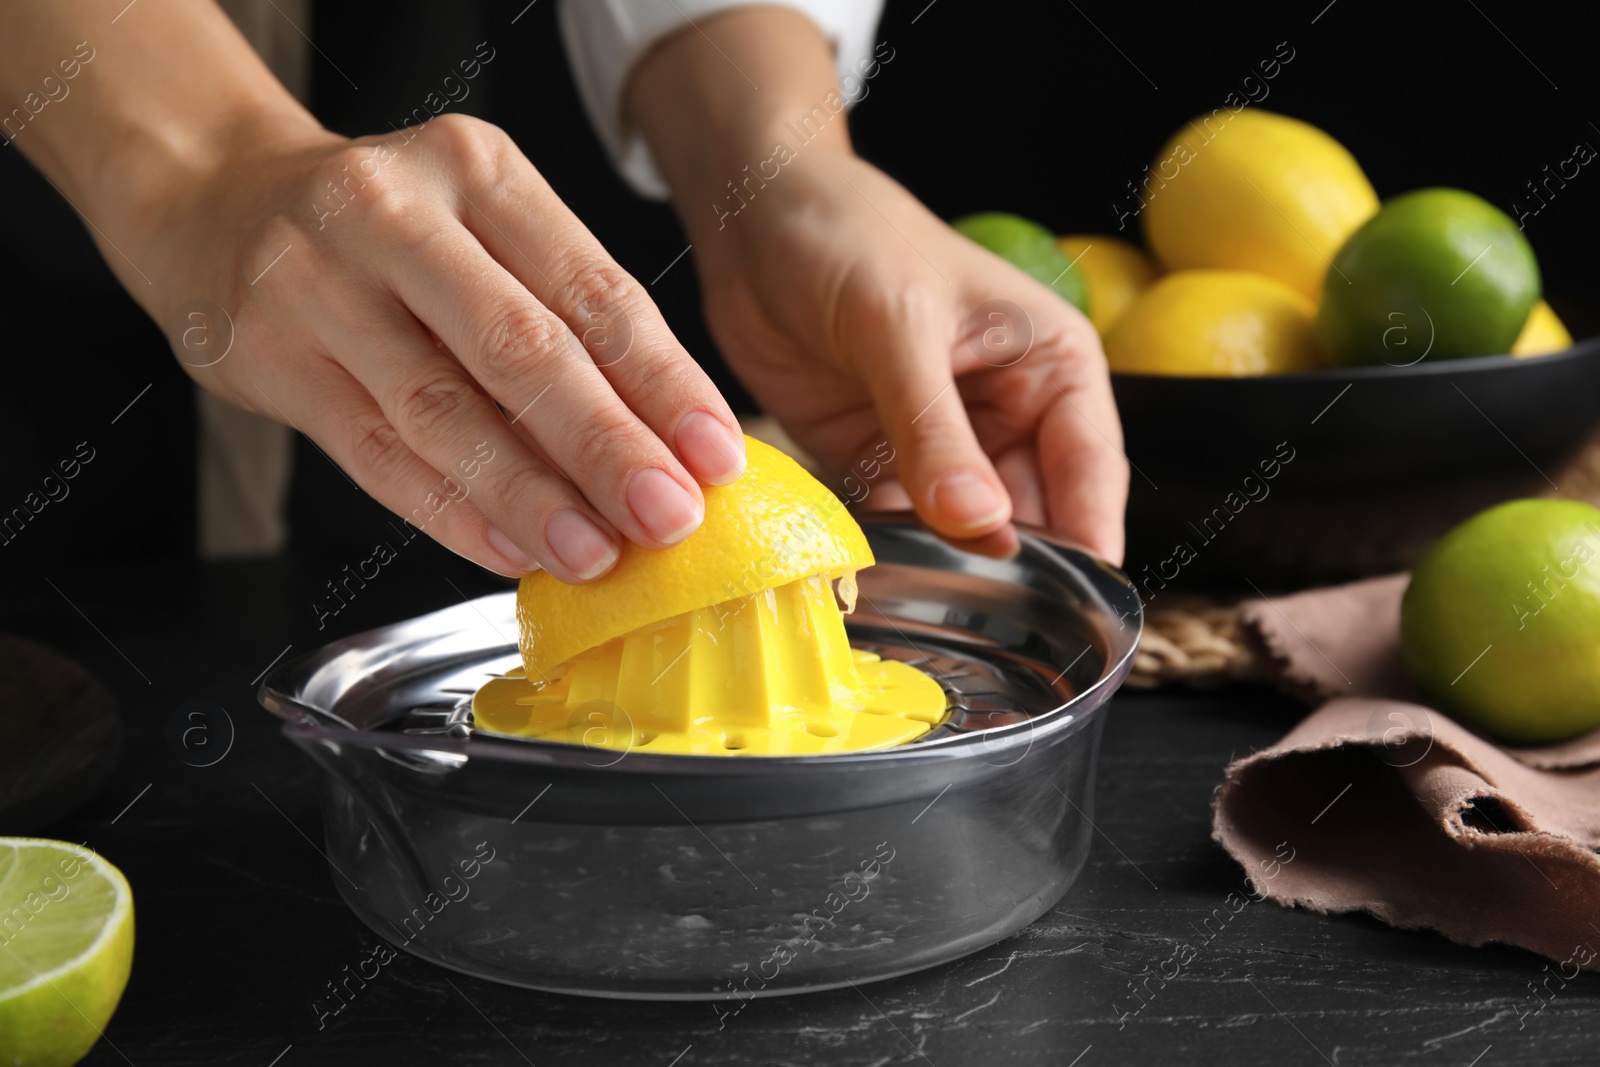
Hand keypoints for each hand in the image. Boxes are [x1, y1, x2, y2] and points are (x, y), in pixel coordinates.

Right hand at [135, 114, 746, 579]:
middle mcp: (394, 215)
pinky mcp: (269, 358)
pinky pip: (373, 454)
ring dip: (528, 495)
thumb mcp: (481, 224)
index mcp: (476, 171)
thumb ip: (561, 314)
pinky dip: (448, 510)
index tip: (715, 455)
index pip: (591, 289)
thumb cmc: (384, 229)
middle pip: (520, 347)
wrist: (213, 200)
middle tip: (668, 515)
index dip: (663, 381)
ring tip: (594, 552)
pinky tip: (510, 550)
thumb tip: (665, 440)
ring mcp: (318, 285)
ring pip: (441, 411)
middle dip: (606, 444)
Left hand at [630, 9, 1126, 562]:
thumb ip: (937, 431)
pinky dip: (888, 555)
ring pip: (964, 534)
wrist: (754, 221)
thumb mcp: (899, 330)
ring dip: (945, 569)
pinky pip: (898, 528)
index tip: (1080, 615)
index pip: (1091, 471)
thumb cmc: (850, 237)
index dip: (1089, 542)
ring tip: (924, 608)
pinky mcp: (880, 465)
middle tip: (986, 625)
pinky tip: (872, 581)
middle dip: (1010, 570)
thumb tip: (983, 526)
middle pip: (1031, 517)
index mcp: (1053, 367)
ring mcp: (944, 446)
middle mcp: (1010, 415)